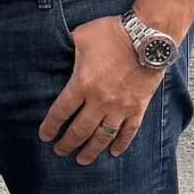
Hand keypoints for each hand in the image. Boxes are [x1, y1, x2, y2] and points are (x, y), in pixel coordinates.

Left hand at [39, 14, 165, 163]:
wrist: (148, 36)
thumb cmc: (113, 33)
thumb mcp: (82, 35)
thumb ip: (68, 46)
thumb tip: (58, 47)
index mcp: (82, 84)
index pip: (60, 112)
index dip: (50, 127)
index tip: (45, 136)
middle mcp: (99, 101)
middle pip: (79, 130)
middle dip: (67, 144)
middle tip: (59, 152)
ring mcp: (120, 107)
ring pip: (102, 136)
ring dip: (91, 150)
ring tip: (82, 160)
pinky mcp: (138, 107)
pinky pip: (128, 131)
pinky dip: (121, 144)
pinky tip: (114, 153)